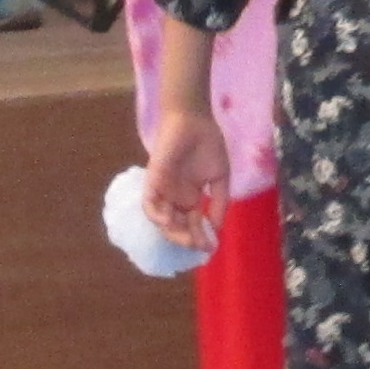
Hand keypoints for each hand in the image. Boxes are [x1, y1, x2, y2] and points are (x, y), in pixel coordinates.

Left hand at [141, 102, 230, 251]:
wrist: (194, 120)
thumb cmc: (208, 144)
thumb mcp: (220, 177)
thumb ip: (219, 201)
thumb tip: (217, 228)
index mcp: (189, 198)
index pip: (192, 224)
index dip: (200, 237)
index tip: (210, 248)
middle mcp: (174, 198)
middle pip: (175, 227)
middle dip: (186, 239)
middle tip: (199, 246)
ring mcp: (163, 190)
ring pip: (161, 220)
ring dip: (172, 232)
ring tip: (187, 237)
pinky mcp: (153, 180)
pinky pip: (149, 203)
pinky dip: (156, 215)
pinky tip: (169, 220)